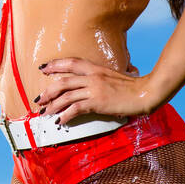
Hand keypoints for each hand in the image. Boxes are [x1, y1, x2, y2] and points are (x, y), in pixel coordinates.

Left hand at [34, 57, 156, 122]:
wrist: (145, 93)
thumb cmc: (132, 86)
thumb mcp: (113, 76)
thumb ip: (101, 77)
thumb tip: (91, 84)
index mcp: (95, 68)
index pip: (70, 62)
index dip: (55, 64)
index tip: (44, 68)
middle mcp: (92, 76)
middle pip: (63, 80)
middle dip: (48, 90)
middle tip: (39, 98)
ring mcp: (94, 89)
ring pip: (66, 95)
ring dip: (53, 105)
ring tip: (45, 112)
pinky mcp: (97, 102)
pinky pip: (75, 109)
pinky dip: (65, 115)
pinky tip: (60, 121)